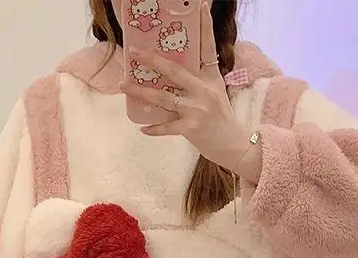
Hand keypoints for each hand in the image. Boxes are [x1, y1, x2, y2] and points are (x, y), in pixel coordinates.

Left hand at [119, 1, 260, 181]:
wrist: (233, 144)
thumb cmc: (221, 117)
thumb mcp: (216, 91)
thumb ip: (199, 79)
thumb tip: (173, 70)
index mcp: (211, 78)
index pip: (207, 47)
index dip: (204, 26)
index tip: (200, 5)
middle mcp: (203, 91)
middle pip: (174, 71)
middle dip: (152, 60)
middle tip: (134, 52)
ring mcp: (196, 110)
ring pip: (164, 98)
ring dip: (141, 92)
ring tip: (124, 85)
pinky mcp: (190, 128)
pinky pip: (166, 127)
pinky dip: (154, 129)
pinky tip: (142, 128)